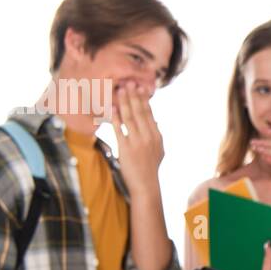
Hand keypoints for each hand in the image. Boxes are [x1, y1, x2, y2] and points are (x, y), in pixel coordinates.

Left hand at [109, 82, 163, 198]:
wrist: (146, 186)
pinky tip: (111, 108)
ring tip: (119, 90)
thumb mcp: (159, 151)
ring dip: (124, 102)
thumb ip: (156, 135)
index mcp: (157, 136)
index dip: (144, 100)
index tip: (140, 88)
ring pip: (130, 117)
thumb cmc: (150, 169)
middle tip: (128, 83)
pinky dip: (115, 117)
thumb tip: (155, 121)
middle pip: (140, 112)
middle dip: (133, 96)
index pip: (149, 114)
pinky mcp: (126, 149)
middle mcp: (149, 137)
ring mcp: (138, 142)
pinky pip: (119, 129)